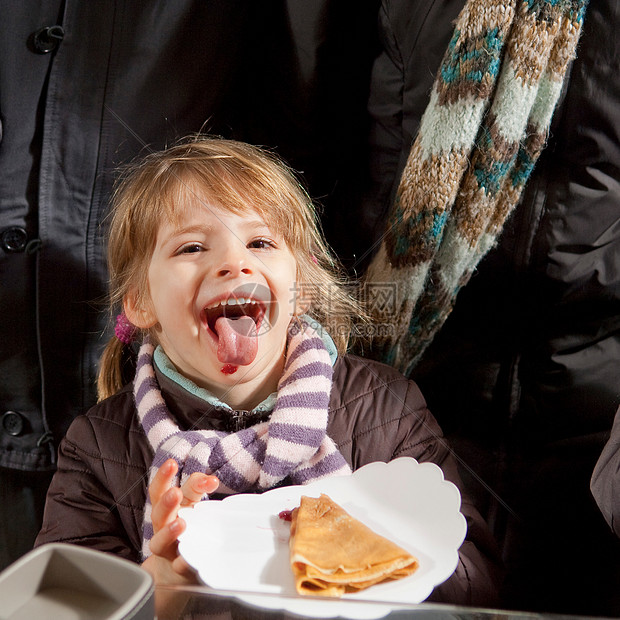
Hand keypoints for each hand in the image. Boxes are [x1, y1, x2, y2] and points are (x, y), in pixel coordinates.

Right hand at [141, 458, 218, 584]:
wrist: (173, 569)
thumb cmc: (186, 526)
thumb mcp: (190, 501)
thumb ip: (198, 487)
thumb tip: (210, 480)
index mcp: (166, 508)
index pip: (160, 489)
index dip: (165, 477)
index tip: (174, 467)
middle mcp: (163, 527)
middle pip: (158, 513)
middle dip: (166, 502)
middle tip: (174, 493)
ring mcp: (168, 549)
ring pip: (160, 541)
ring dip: (169, 532)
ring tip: (181, 523)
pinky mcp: (177, 569)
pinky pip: (178, 567)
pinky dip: (182, 562)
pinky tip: (185, 559)